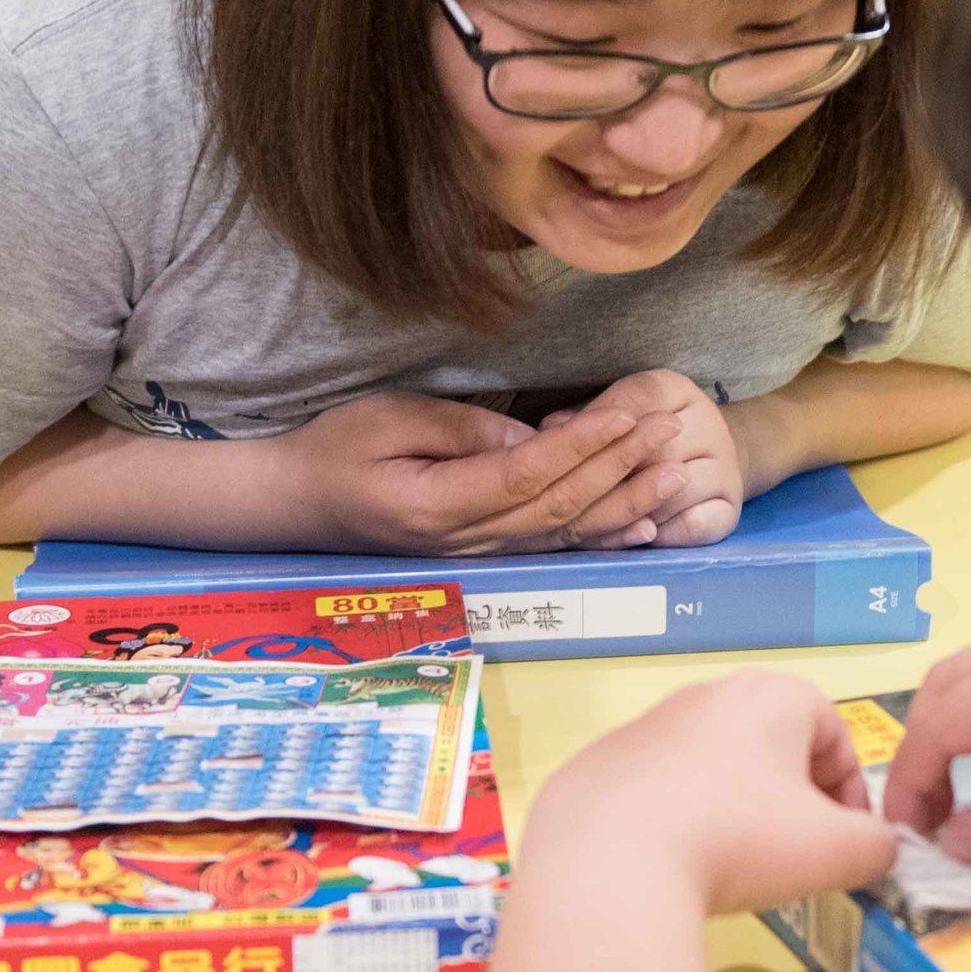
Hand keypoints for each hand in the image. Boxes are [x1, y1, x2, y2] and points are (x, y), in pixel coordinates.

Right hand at [272, 391, 689, 554]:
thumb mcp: (388, 421)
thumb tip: (533, 439)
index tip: (629, 416)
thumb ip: (462, 431)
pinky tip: (642, 526)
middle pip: (560, 507)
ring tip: (675, 474)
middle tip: (672, 434)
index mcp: (437, 505)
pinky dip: (601, 537)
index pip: (528, 475)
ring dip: (625, 503)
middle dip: (622, 469)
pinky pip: (552, 548)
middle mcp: (464, 542)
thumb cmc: (335, 451)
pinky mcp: (482, 555)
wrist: (296, 506)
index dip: (584, 447)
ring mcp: (476, 555)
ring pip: (565, 533)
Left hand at [531, 671, 898, 914]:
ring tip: (729, 868)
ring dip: (732, 810)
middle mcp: (704, 696)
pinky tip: (670, 869)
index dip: (850, 789)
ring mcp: (643, 728)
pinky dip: (673, 824)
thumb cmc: (739, 841)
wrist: (608, 864)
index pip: (833, 730)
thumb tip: (877, 849)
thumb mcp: (837, 852)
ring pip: (710, 768)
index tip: (846, 841)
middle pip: (770, 745)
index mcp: (770, 697)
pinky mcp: (596, 767)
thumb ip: (876, 847)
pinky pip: (654, 794)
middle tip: (793, 856)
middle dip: (791, 799)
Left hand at [544, 370, 760, 548]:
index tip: (557, 438)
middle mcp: (708, 423)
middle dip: (609, 471)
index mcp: (676, 390)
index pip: (640, 396)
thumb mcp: (615, 413)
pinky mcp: (730, 509)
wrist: (709, 457)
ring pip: (676, 489)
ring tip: (598, 516)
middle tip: (569, 489)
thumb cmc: (642, 435)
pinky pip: (695, 526)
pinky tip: (638, 534)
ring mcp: (724, 468)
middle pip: (657, 446)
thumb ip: (579, 420)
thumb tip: (547, 435)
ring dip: (634, 507)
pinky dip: (663, 534)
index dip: (598, 419)